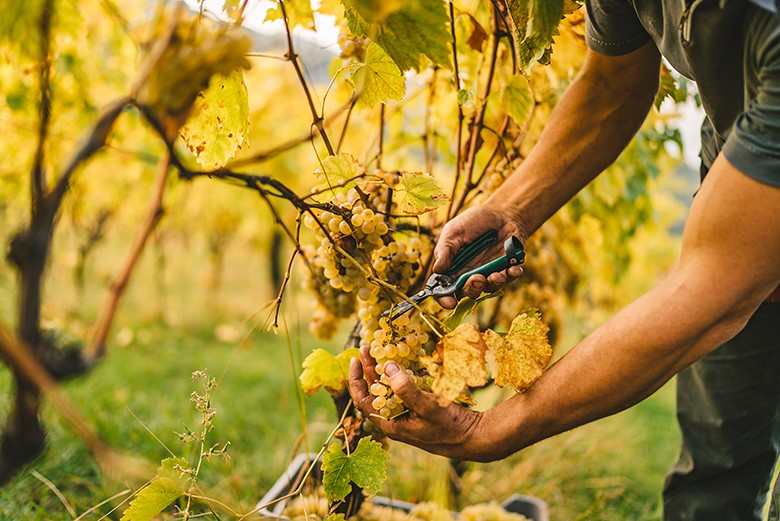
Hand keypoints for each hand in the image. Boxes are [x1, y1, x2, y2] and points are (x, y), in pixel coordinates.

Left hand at [348, 347, 493, 460]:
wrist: (473, 438)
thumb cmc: (449, 428)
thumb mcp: (427, 407)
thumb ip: (406, 389)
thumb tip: (388, 367)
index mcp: (390, 424)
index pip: (363, 401)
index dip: (356, 380)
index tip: (355, 360)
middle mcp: (396, 419)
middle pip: (375, 392)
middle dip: (370, 370)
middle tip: (366, 348)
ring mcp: (408, 414)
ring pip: (389, 390)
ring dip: (384, 371)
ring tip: (381, 351)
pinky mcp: (419, 409)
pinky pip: (404, 390)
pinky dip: (400, 376)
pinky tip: (403, 363)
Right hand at [433, 204, 525, 307]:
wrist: (502, 212)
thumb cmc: (473, 221)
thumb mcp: (454, 231)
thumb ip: (445, 250)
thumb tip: (437, 270)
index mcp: (453, 268)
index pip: (445, 289)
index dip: (445, 299)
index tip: (450, 302)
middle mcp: (470, 274)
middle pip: (468, 293)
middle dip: (473, 290)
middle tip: (477, 278)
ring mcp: (489, 273)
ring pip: (489, 289)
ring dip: (493, 284)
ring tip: (497, 274)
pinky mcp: (507, 268)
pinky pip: (509, 278)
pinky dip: (511, 275)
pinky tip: (514, 268)